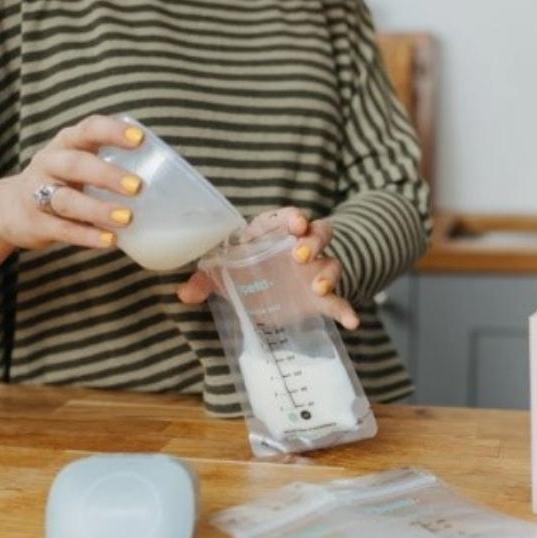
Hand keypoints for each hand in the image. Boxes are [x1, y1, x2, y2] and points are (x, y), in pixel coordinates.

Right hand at [0, 115, 145, 249]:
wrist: (8, 209)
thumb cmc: (62, 182)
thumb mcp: (80, 164)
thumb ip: (111, 163)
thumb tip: (168, 176)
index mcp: (66, 143)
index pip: (89, 129)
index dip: (113, 132)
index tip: (140, 139)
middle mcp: (49, 164)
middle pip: (76, 165)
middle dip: (107, 175)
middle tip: (138, 187)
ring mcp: (38, 194)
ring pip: (67, 200)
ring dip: (98, 209)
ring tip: (127, 218)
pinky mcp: (36, 223)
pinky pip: (62, 229)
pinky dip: (86, 235)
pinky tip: (110, 240)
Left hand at [176, 207, 359, 329]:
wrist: (263, 291)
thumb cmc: (241, 271)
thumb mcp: (221, 273)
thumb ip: (204, 279)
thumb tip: (184, 293)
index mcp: (272, 233)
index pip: (286, 217)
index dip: (293, 217)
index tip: (296, 224)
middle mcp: (298, 248)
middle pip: (319, 232)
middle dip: (314, 241)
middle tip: (300, 256)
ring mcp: (313, 272)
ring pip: (331, 262)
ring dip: (328, 273)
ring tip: (318, 287)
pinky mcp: (319, 298)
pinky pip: (338, 300)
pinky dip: (346, 309)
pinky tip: (352, 321)